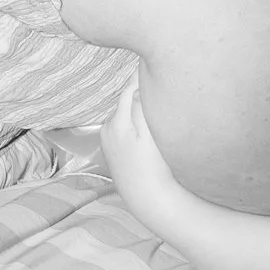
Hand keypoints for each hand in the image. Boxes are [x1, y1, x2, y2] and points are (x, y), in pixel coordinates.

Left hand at [100, 79, 194, 235]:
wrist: (148, 199)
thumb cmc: (154, 167)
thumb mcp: (149, 133)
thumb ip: (139, 107)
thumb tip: (136, 85)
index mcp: (115, 122)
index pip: (128, 90)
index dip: (142, 79)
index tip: (157, 69)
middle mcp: (107, 129)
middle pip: (126, 103)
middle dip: (140, 97)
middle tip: (161, 89)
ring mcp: (108, 141)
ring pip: (126, 116)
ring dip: (138, 112)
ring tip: (157, 111)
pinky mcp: (113, 152)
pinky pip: (125, 129)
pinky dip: (135, 126)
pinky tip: (148, 135)